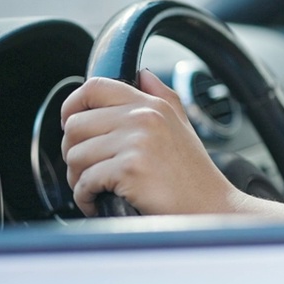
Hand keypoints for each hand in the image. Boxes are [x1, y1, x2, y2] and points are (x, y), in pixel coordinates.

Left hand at [60, 70, 239, 216]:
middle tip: (89, 168)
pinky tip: (102, 201)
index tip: (73, 126)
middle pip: (75, 124)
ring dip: (79, 178)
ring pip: (75, 155)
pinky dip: (86, 197)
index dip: (72, 105)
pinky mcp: (130, 169)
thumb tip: (142, 75)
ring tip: (99, 187)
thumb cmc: (194, 176)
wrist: (211, 208)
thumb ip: (161, 96)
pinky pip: (84, 181)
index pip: (95, 87)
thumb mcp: (182, 126)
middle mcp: (144, 117)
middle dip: (73, 152)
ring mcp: (137, 142)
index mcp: (153, 105)